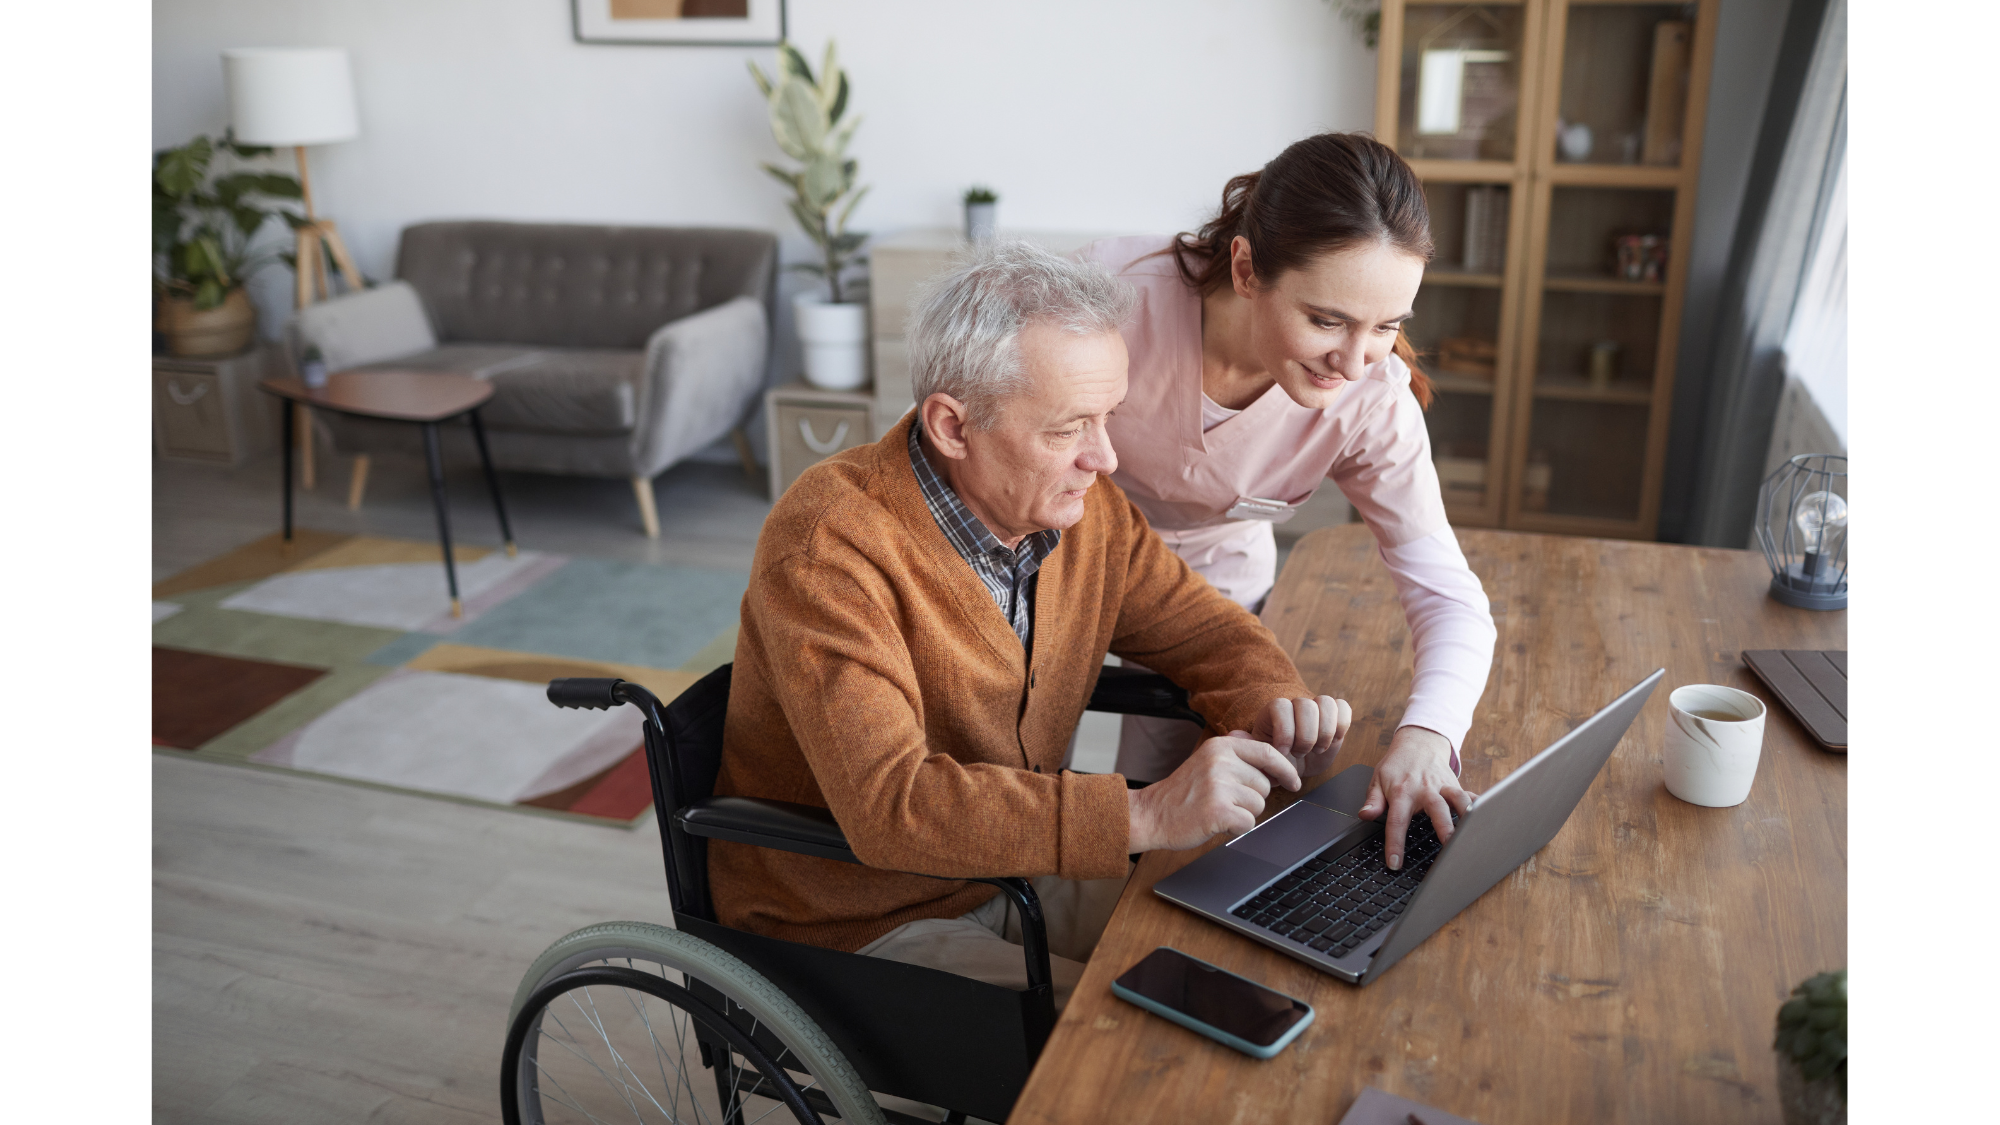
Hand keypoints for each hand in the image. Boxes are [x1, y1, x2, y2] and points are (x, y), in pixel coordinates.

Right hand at [1127, 734, 1302, 852]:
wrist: (1151, 814)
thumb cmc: (1181, 792)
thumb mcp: (1206, 760)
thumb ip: (1235, 752)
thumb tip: (1270, 751)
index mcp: (1220, 746)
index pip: (1267, 752)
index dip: (1285, 769)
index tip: (1293, 781)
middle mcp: (1220, 762)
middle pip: (1264, 785)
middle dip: (1251, 798)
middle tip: (1225, 801)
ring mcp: (1218, 786)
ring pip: (1258, 806)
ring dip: (1243, 814)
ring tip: (1217, 810)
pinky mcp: (1217, 811)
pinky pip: (1248, 823)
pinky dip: (1236, 828)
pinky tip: (1217, 823)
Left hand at [1251, 694, 1351, 778]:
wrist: (1294, 767)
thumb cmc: (1275, 762)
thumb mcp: (1259, 759)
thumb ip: (1249, 747)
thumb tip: (1235, 734)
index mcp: (1273, 712)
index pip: (1281, 706)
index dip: (1285, 730)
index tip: (1284, 752)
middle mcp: (1295, 706)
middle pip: (1305, 705)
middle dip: (1305, 735)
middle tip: (1301, 753)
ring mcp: (1316, 709)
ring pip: (1326, 703)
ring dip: (1324, 732)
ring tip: (1316, 749)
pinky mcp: (1335, 716)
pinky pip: (1343, 708)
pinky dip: (1340, 726)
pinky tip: (1332, 742)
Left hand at [1357, 726, 1473, 870]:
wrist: (1418, 742)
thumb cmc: (1397, 765)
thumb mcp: (1378, 780)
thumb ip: (1373, 800)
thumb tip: (1365, 815)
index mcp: (1402, 792)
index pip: (1397, 821)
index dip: (1395, 843)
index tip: (1395, 862)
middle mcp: (1425, 789)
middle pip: (1436, 808)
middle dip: (1444, 827)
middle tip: (1449, 845)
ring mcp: (1443, 786)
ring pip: (1459, 799)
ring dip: (1466, 814)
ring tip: (1473, 833)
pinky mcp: (1457, 785)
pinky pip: (1470, 795)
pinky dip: (1480, 806)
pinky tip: (1487, 819)